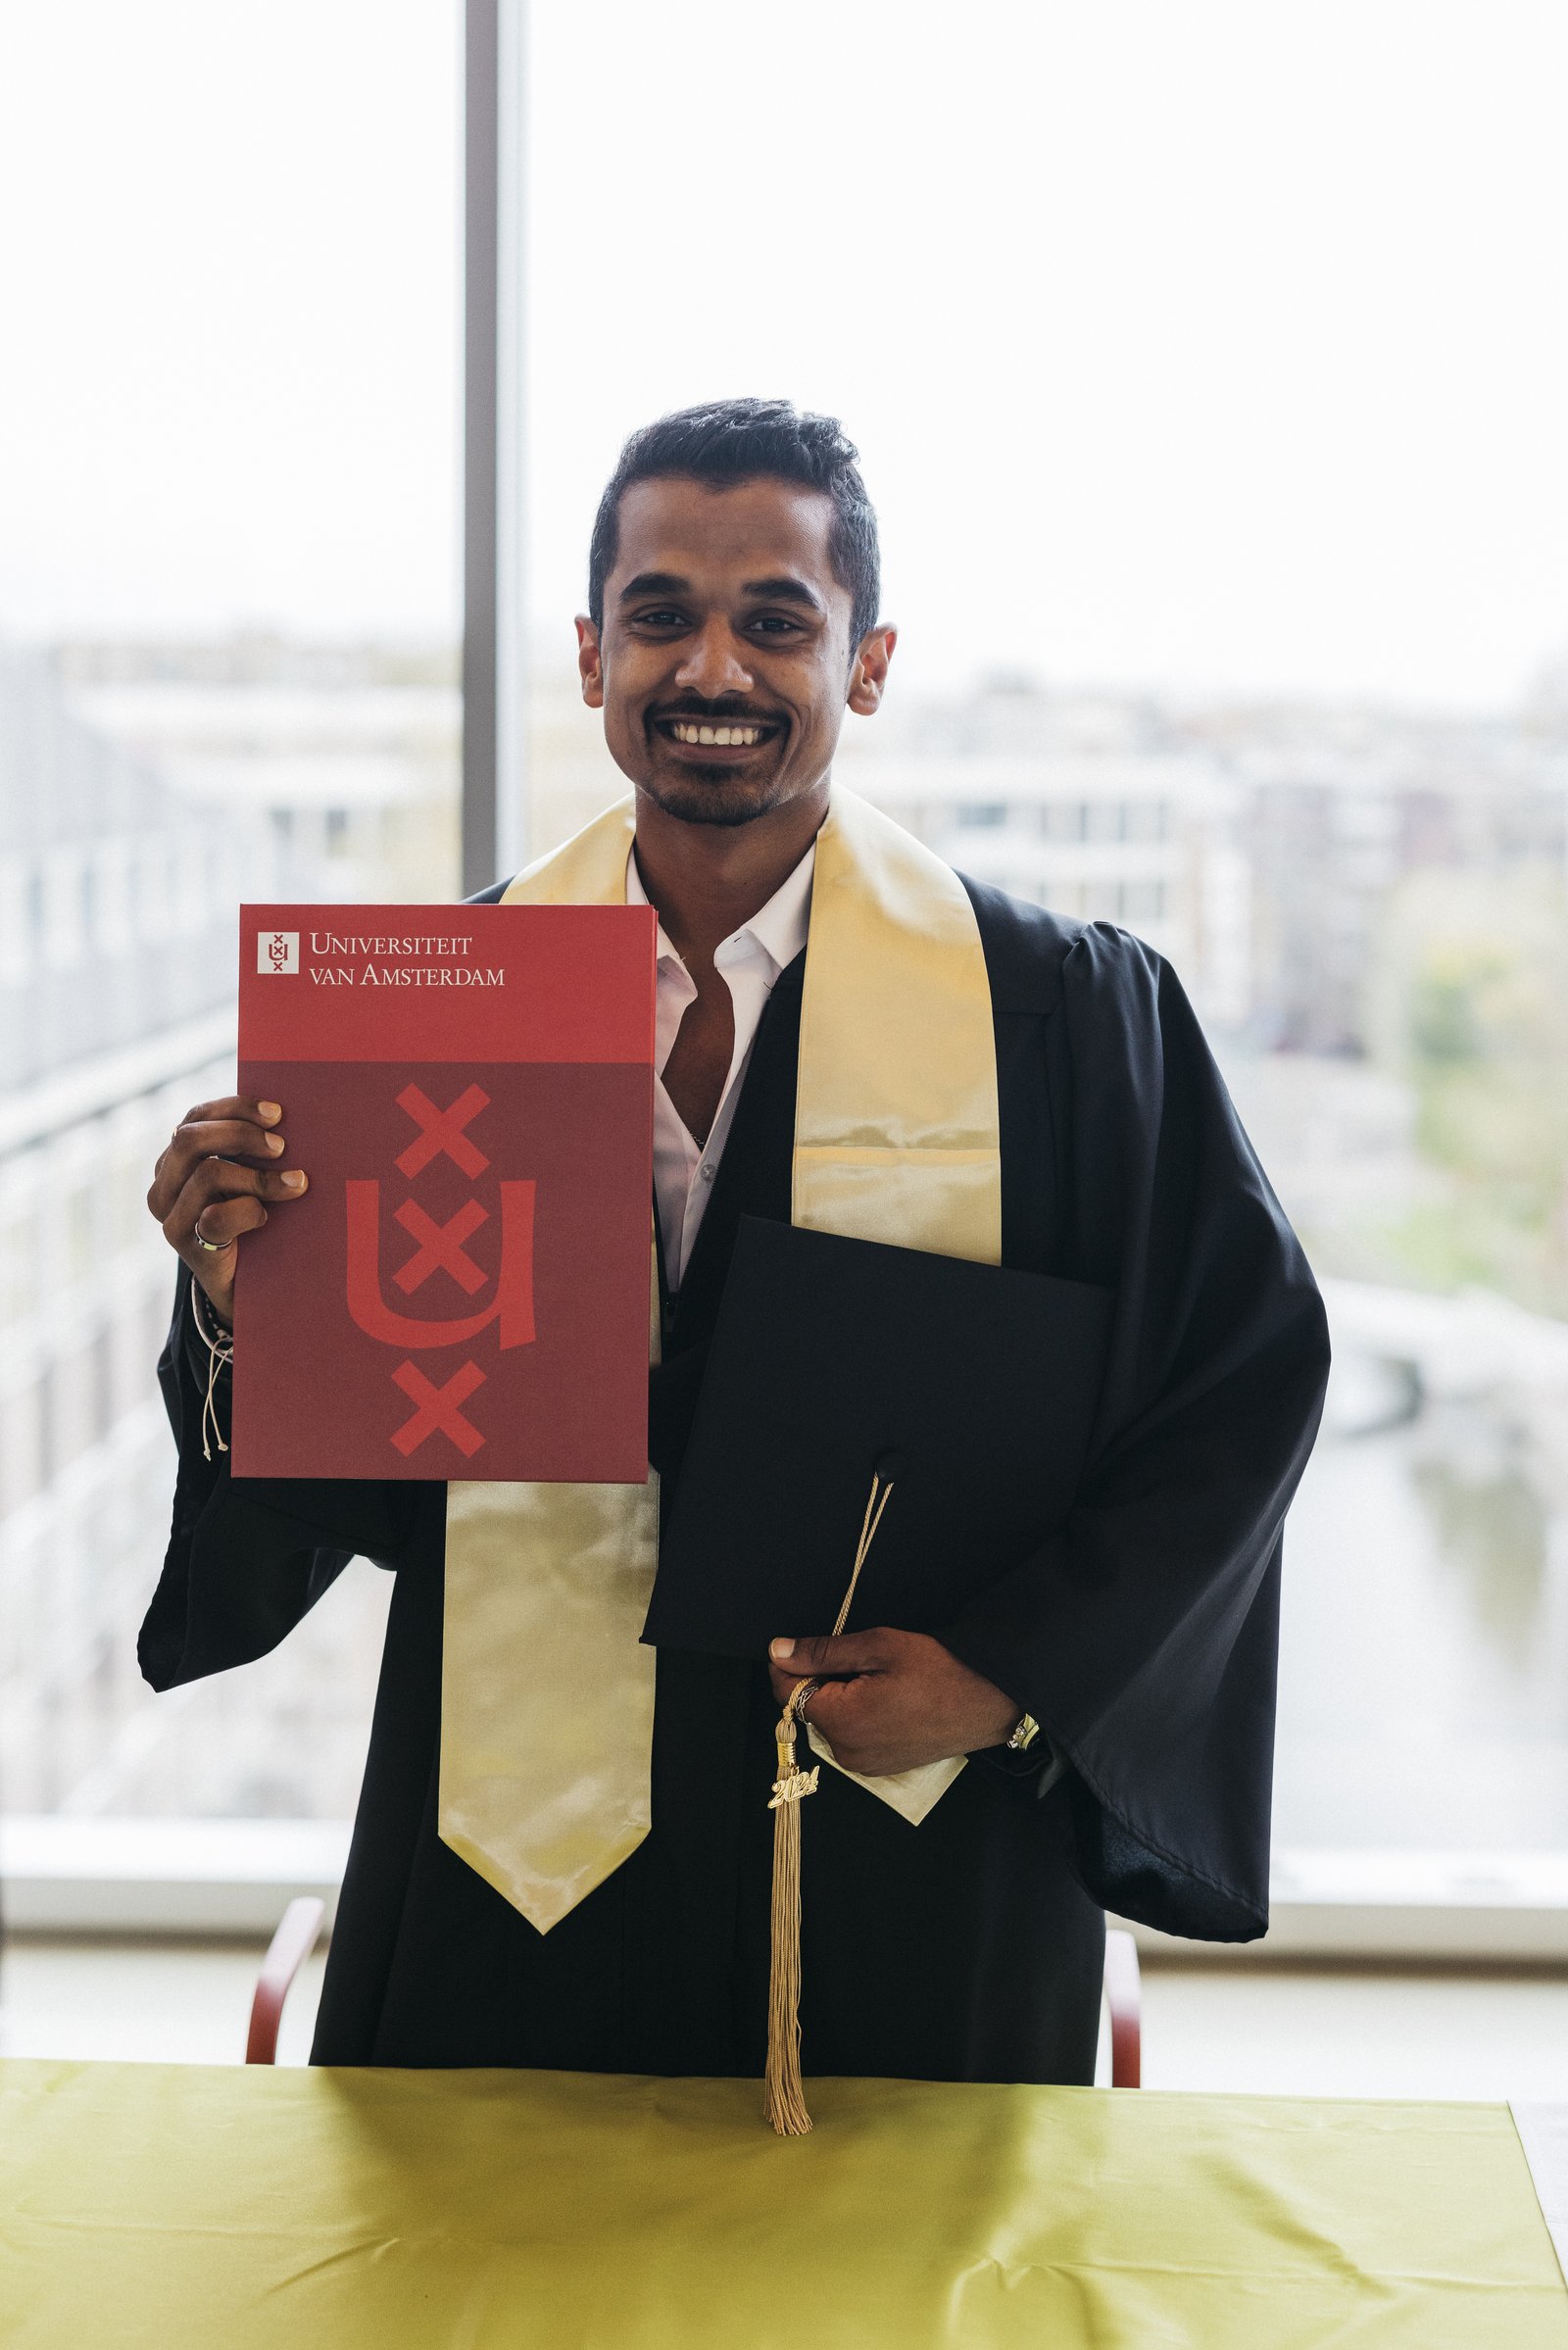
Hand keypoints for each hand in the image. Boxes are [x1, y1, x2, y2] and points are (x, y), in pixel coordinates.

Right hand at [146, 1095, 308, 1323]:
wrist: (245, 1283)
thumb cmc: (253, 1219)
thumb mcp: (246, 1178)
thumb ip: (249, 1150)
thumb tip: (282, 1117)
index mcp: (175, 1160)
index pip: (196, 1117)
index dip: (236, 1108)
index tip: (277, 1113)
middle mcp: (164, 1185)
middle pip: (191, 1138)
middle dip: (242, 1135)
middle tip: (282, 1147)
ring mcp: (170, 1216)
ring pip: (207, 1173)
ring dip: (258, 1177)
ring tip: (294, 1184)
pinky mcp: (186, 1243)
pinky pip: (217, 1216)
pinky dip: (249, 1211)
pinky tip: (266, 1217)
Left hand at [767, 1628, 1018, 1775]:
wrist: (990, 1702)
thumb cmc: (939, 1670)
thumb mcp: (878, 1647)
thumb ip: (823, 1652)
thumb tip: (778, 1650)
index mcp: (841, 1722)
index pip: (787, 1693)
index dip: (790, 1665)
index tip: (804, 1645)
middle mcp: (847, 1752)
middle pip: (810, 1708)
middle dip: (823, 1680)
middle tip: (861, 1659)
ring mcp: (865, 1765)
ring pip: (832, 1721)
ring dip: (842, 1697)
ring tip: (880, 1678)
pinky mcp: (881, 1766)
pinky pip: (853, 1736)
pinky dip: (859, 1714)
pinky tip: (889, 1698)